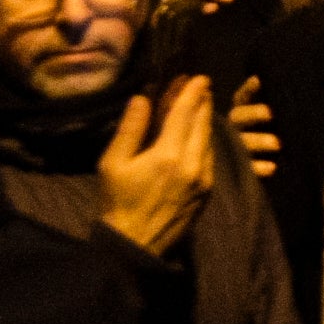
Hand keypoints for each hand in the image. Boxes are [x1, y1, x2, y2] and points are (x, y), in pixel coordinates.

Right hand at [98, 76, 218, 256]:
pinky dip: (205, 142)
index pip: (185, 114)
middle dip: (203, 103)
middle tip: (202, 87)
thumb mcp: (113, 164)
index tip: (200, 77)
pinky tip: (198, 137)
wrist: (134, 246)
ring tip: (200, 107)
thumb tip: (143, 99)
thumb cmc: (117, 203)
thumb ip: (131, 129)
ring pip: (209, 142)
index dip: (193, 93)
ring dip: (206, 122)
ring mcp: (204, 180)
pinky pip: (210, 159)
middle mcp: (193, 164)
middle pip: (203, 125)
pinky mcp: (207, 193)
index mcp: (168, 155)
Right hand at [229, 77, 280, 177]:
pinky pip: (247, 167)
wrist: (271, 168)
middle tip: (271, 113)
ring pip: (242, 141)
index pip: (244, 96)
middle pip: (239, 116)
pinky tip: (272, 167)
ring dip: (258, 141)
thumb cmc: (277, 132)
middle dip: (254, 113)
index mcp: (244, 111)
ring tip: (278, 143)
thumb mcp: (277, 116)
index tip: (258, 80)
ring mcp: (236, 147)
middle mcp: (236, 127)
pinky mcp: (242, 167)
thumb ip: (279, 104)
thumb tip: (292, 85)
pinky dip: (258, 167)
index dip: (249, 88)